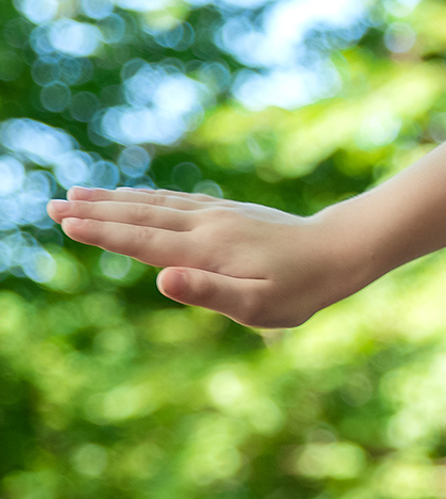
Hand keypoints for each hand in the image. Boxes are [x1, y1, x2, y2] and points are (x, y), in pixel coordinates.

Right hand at [48, 186, 372, 328]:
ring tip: (79, 194)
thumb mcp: (257, 305)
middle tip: (52, 204)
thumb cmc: (301, 287)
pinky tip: (135, 197)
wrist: (341, 249)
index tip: (65, 222)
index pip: (142, 239)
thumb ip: (208, 292)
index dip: (102, 232)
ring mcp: (218, 214)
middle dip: (95, 210)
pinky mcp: (229, 212)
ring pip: (156, 203)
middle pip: (141, 214)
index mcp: (206, 249)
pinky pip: (177, 200)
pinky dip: (147, 196)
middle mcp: (207, 224)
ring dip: (115, 199)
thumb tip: (162, 279)